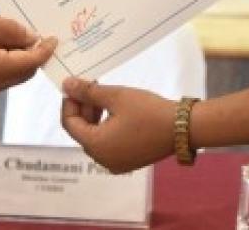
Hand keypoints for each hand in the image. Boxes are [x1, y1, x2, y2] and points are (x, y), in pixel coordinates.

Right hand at [0, 13, 56, 98]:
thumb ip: (9, 30)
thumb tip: (31, 37)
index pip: (30, 63)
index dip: (44, 51)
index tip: (54, 39)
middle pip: (24, 73)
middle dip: (33, 55)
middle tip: (37, 34)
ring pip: (13, 76)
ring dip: (19, 59)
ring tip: (16, 36)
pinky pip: (0, 77)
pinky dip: (6, 64)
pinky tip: (1, 46)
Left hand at [60, 77, 176, 172]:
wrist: (182, 128)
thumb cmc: (148, 111)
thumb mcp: (116, 96)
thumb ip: (88, 92)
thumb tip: (66, 85)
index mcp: (96, 146)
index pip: (69, 123)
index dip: (69, 102)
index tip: (74, 85)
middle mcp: (102, 159)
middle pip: (81, 131)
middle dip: (82, 108)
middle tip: (89, 86)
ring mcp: (115, 163)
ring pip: (94, 137)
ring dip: (94, 117)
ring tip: (102, 95)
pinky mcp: (127, 161)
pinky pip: (107, 144)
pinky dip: (105, 127)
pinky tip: (114, 110)